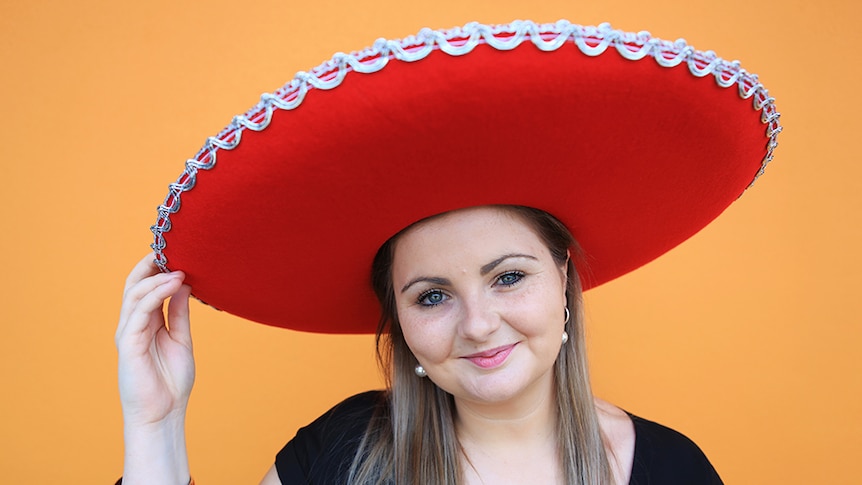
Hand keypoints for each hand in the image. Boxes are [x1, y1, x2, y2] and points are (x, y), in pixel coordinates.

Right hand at [116, 254, 194, 426]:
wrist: (164, 413)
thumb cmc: (171, 380)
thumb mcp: (181, 338)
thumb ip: (179, 312)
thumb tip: (184, 283)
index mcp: (146, 323)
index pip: (146, 288)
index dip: (157, 269)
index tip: (178, 253)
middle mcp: (133, 324)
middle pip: (135, 285)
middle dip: (150, 265)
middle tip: (171, 249)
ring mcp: (128, 333)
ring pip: (135, 294)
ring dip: (157, 278)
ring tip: (179, 267)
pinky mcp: (128, 343)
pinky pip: (140, 312)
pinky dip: (156, 294)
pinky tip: (173, 284)